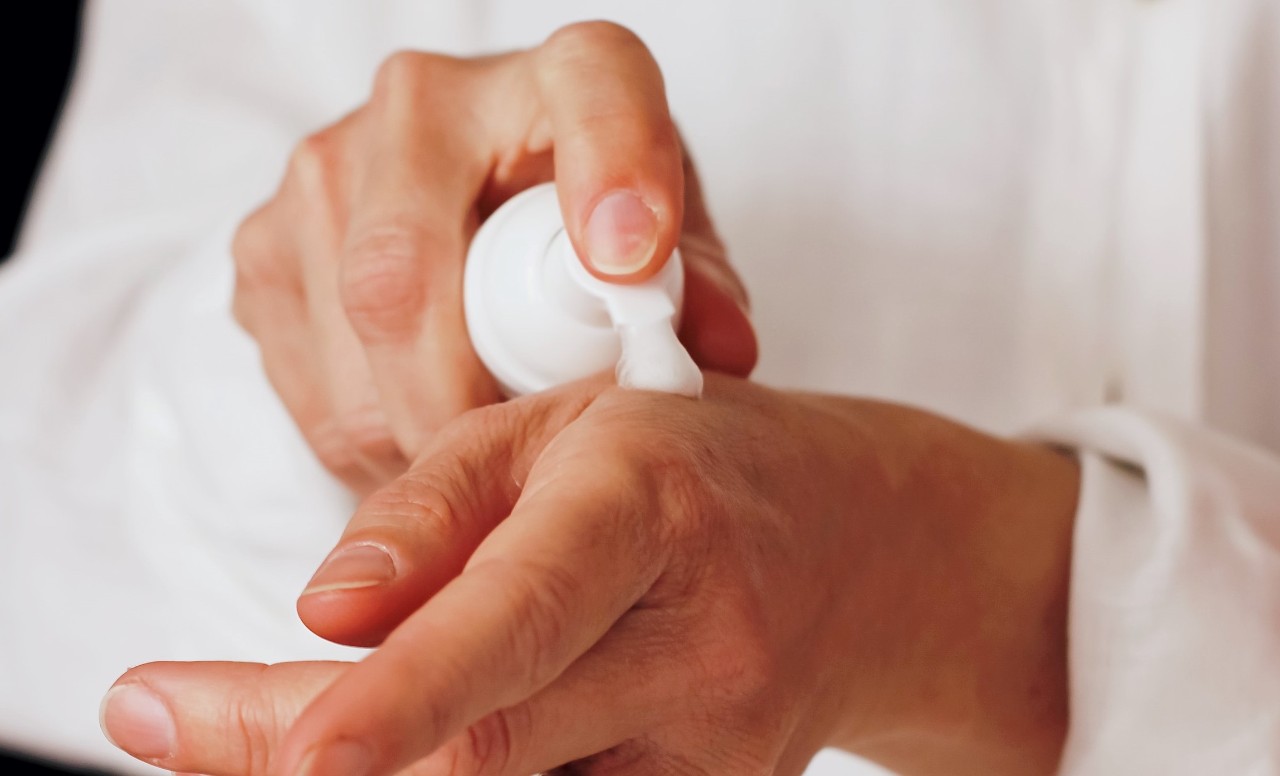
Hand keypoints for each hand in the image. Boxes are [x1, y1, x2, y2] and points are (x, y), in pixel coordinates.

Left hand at [103, 376, 1078, 774]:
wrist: (872, 551)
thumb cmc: (701, 460)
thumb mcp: (569, 424)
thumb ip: (438, 508)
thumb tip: (321, 611)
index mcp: (647, 513)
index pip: (523, 614)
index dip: (408, 691)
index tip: (291, 744)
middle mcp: (693, 650)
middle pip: (486, 748)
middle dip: (301, 743)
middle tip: (169, 713)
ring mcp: (711, 752)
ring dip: (377, 765)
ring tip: (276, 719)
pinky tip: (407, 734)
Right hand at [230, 21, 756, 493]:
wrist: (475, 207)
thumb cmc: (590, 229)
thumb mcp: (669, 250)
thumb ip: (699, 294)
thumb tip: (719, 352)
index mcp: (562, 75)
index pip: (593, 92)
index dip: (612, 171)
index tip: (630, 261)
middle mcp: (424, 100)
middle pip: (405, 273)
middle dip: (463, 403)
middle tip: (517, 468)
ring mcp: (324, 168)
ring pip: (350, 342)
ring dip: (417, 433)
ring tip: (479, 457)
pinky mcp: (265, 246)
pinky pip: (308, 381)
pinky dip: (369, 438)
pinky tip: (424, 431)